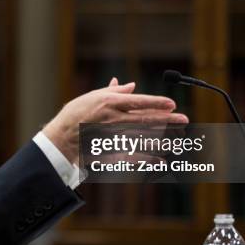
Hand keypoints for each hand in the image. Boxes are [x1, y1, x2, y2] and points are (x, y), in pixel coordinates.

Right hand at [43, 78, 188, 162]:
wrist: (61, 139)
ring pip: (143, 138)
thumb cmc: (75, 114)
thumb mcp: (92, 97)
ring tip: (178, 138)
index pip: (138, 102)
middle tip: (184, 120)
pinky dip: (148, 158)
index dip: (156, 103)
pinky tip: (160, 159)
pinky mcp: (110, 151)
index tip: (172, 104)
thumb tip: (130, 85)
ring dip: (162, 138)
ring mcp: (113, 137)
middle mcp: (114, 120)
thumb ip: (113, 92)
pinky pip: (133, 156)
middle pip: (146, 119)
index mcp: (110, 103)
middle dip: (167, 120)